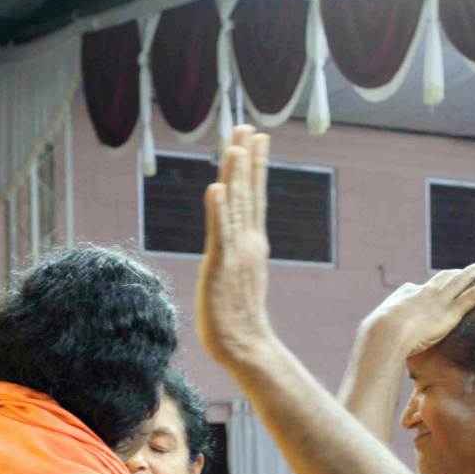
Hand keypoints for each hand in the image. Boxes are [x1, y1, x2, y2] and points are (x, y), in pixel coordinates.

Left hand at [197, 126, 273, 365]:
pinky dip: (218, 210)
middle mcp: (247, 243)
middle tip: (246, 126)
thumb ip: (239, 257)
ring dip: (235, 174)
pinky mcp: (220, 266)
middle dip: (246, 158)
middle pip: (248, 193)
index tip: (257, 138)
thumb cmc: (237, 320)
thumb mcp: (237, 279)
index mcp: (251, 244)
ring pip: (236, 206)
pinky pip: (219, 233)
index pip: (255, 198)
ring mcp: (236, 253)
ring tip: (235, 145)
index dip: (255, 166)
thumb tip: (242, 246)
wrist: (245, 347)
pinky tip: (217, 188)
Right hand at [360, 263, 474, 358]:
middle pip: (444, 279)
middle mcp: (425, 292)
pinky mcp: (450, 312)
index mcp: (408, 294)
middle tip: (467, 269)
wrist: (386, 331)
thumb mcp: (380, 328)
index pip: (422, 287)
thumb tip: (378, 335)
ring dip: (473, 273)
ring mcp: (439, 301)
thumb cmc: (379, 335)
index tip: (440, 282)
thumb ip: (385, 327)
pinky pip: (472, 296)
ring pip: (460, 282)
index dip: (433, 284)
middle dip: (456, 274)